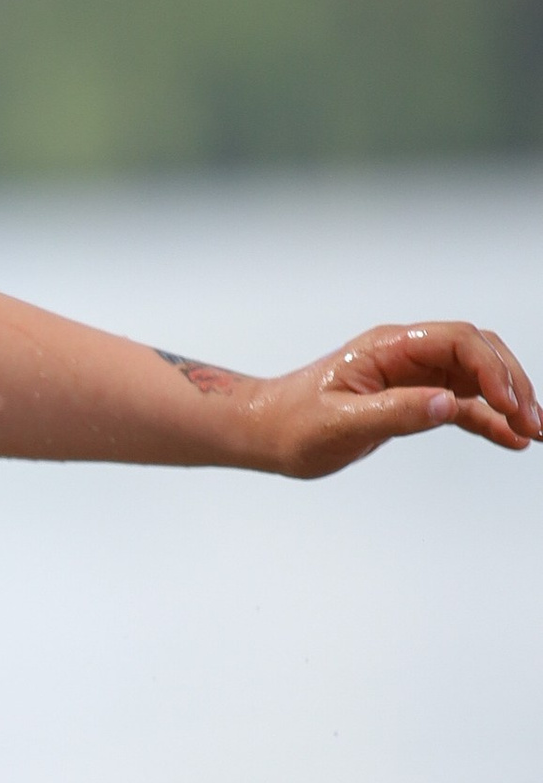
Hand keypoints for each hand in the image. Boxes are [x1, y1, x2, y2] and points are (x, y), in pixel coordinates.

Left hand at [242, 320, 538, 477]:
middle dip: (511, 382)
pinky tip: (513, 440)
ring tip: (534, 432)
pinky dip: (489, 420)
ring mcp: (413, 375)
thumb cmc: (293, 424)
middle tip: (533, 421)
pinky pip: (462, 404)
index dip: (491, 369)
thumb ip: (396, 413)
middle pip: (478, 353)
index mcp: (389, 347)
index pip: (458, 342)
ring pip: (477, 377)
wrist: (267, 433)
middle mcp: (406, 354)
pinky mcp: (413, 399)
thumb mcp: (341, 423)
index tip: (510, 404)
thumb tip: (448, 404)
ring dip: (508, 401)